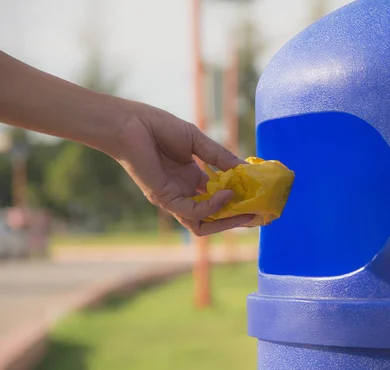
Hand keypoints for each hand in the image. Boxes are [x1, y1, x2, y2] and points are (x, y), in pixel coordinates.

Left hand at [110, 103, 252, 235]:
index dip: (238, 200)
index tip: (257, 198)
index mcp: (193, 179)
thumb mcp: (198, 142)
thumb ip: (220, 157)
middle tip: (256, 214)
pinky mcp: (165, 199)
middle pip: (213, 217)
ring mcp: (175, 198)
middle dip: (235, 218)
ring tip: (245, 211)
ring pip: (204, 224)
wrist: (131, 123)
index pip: (219, 198)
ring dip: (226, 221)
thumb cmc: (160, 128)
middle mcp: (185, 192)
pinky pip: (193, 212)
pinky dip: (212, 208)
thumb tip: (246, 170)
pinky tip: (226, 195)